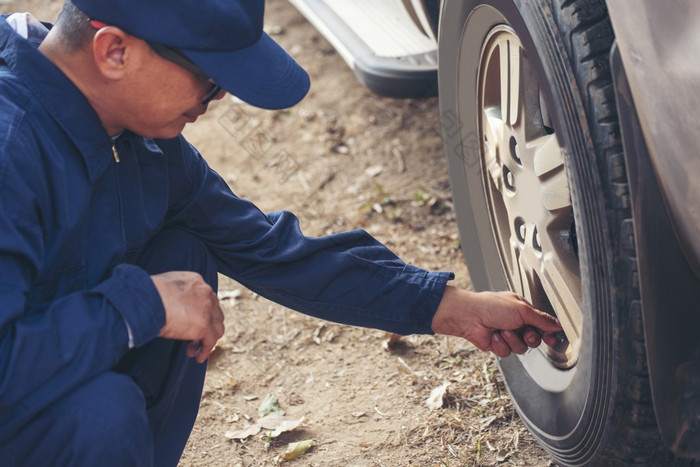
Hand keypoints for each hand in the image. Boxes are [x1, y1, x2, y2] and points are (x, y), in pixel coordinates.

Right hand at [151, 271, 224, 362]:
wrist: (145, 300)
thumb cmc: (146, 295)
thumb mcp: (164, 289)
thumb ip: (174, 296)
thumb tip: (171, 309)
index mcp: (195, 281)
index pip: (205, 300)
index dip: (200, 314)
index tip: (190, 324)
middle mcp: (206, 292)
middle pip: (214, 314)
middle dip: (204, 328)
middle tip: (191, 339)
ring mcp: (207, 308)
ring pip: (216, 328)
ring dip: (205, 340)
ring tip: (191, 349)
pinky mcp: (205, 325)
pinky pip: (210, 342)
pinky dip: (205, 351)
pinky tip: (197, 357)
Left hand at [431, 286, 562, 357]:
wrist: (469, 316)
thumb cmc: (491, 306)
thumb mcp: (522, 310)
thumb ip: (542, 319)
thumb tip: (557, 324)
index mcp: (522, 311)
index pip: (541, 325)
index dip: (548, 333)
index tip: (552, 338)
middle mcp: (515, 323)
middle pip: (533, 339)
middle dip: (529, 337)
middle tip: (524, 331)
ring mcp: (506, 335)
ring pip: (521, 348)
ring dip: (513, 340)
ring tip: (503, 330)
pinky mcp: (497, 345)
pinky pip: (507, 352)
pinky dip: (501, 344)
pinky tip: (494, 336)